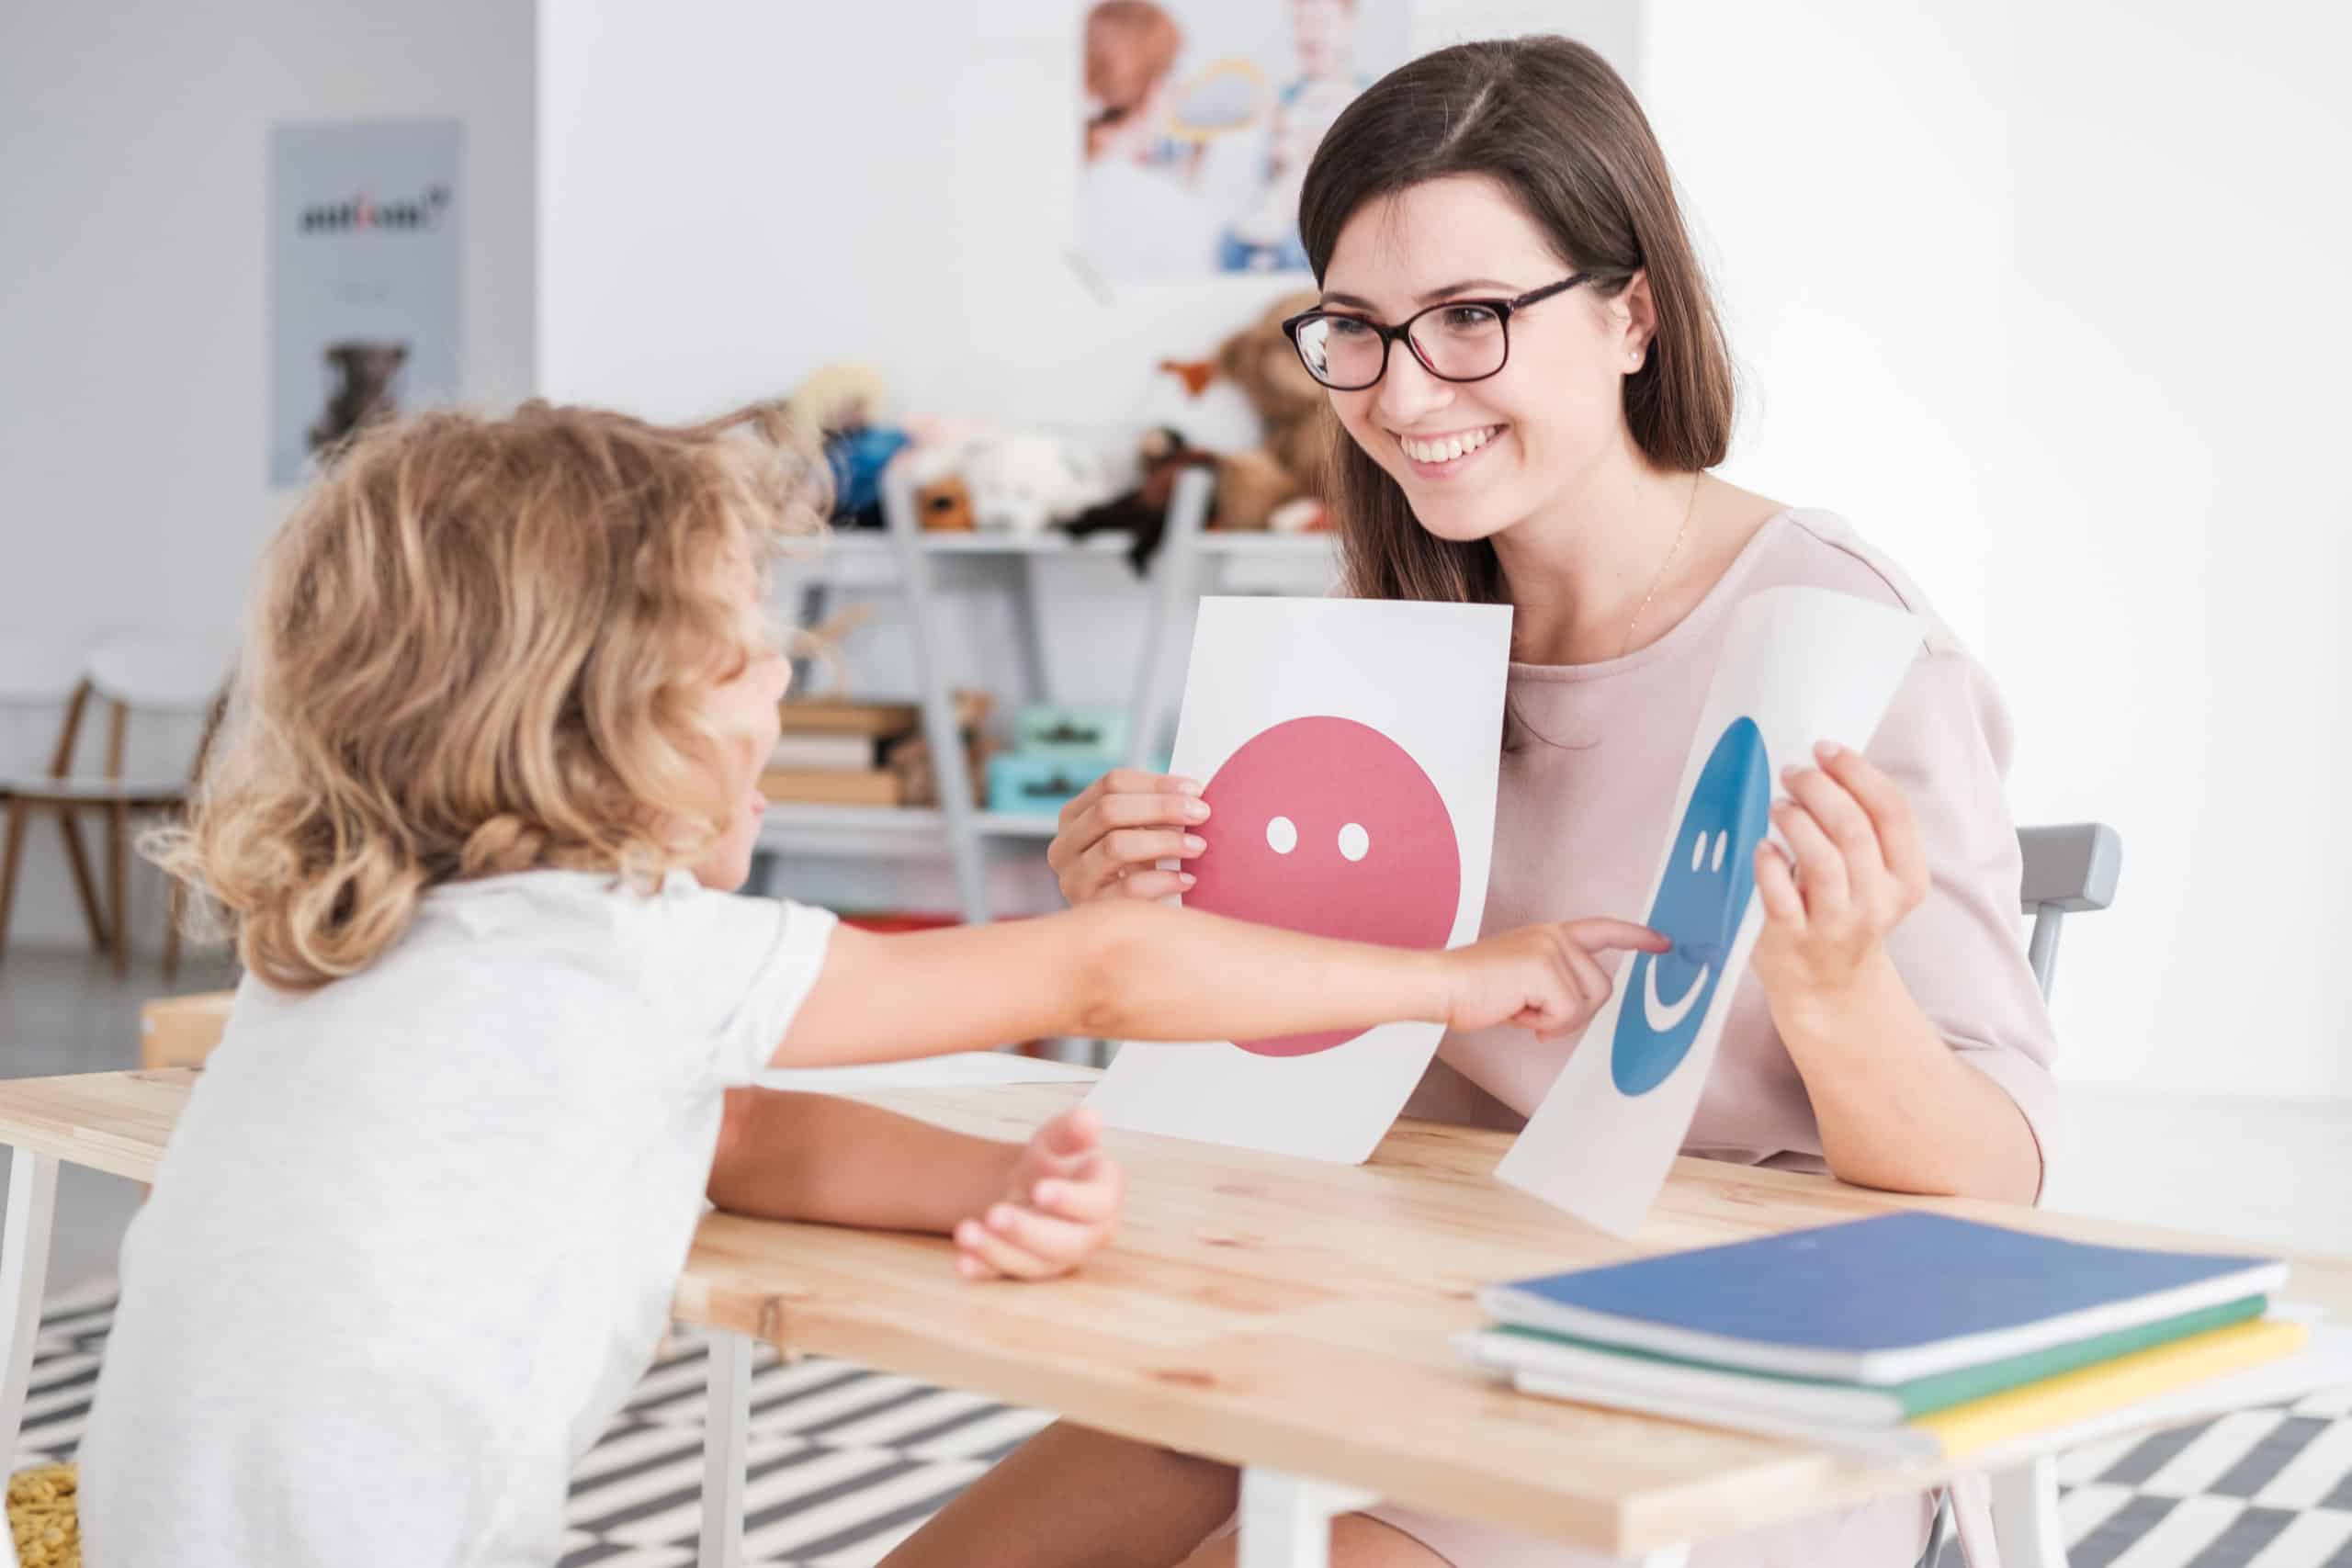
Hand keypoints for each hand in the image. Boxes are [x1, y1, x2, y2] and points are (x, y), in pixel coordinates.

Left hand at [952, 1106, 1124, 1281]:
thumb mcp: (1059, 1138)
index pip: (1098, 1204)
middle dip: (1028, 1232)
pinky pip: (1006, 1275)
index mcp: (1103, 1197)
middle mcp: (1087, 1234)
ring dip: (998, 1251)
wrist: (1027, 1186)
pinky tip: (962, 1261)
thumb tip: (1090, 1117)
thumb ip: (1072, 1130)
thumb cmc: (1052, 1163)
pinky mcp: (1026, 1269)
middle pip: (1066, 1243)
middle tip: (995, 1213)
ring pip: (1034, 1264)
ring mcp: (1056, 1258)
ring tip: (966, 1231)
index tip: (1039, 1189)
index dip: (1070, 1200)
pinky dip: (983, 1269)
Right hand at [1047, 769, 1212, 904]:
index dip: (1156, 783)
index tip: (1196, 789)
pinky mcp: (1090, 909)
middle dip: (1162, 807)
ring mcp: (1073, 879)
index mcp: (1073, 816)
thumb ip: (1153, 811)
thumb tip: (1194, 792)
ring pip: (1116, 846)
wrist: (1120, 928)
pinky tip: (1187, 880)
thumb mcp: (1136, 835)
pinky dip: (1162, 881)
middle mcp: (1064, 846)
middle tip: (1201, 813)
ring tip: (1198, 846)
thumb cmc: (1137, 869)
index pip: (1111, 784)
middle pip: (1109, 810)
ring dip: (1164, 842)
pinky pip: (1128, 889)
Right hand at [1439, 919, 1666, 1038]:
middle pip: (1602, 987)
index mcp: (1550, 935)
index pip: (1603, 930)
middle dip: (1576, 1013)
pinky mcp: (1544, 968)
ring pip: (1588, 1003)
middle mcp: (1555, 936)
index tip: (1663, 942)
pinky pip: (1567, 1013)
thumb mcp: (1524, 979)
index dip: (1636, 937)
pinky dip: (1544, 1025)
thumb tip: (1575, 1009)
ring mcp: (1551, 949)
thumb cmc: (1474, 989)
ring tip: (1521, 1010)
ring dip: (1556, 1020)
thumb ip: (1554, 983)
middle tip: (1536, 1017)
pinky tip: (1516, 1013)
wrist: (1442, 984)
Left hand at [1752, 741, 1928, 1005]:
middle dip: (1820, 788)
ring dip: (1796, 821)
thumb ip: (1860, 828)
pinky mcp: (1793, 940)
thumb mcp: (1871, 875)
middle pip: (1854, 829)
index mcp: (1906, 878)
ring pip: (1823, 860)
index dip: (1858, 772)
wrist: (1828, 988)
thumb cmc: (1843, 913)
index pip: (1893, 812)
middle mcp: (1876, 902)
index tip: (1827, 749)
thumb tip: (1825, 764)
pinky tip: (1761, 847)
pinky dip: (1769, 864)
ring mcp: (1836, 924)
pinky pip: (1781, 896)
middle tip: (1793, 773)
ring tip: (1778, 805)